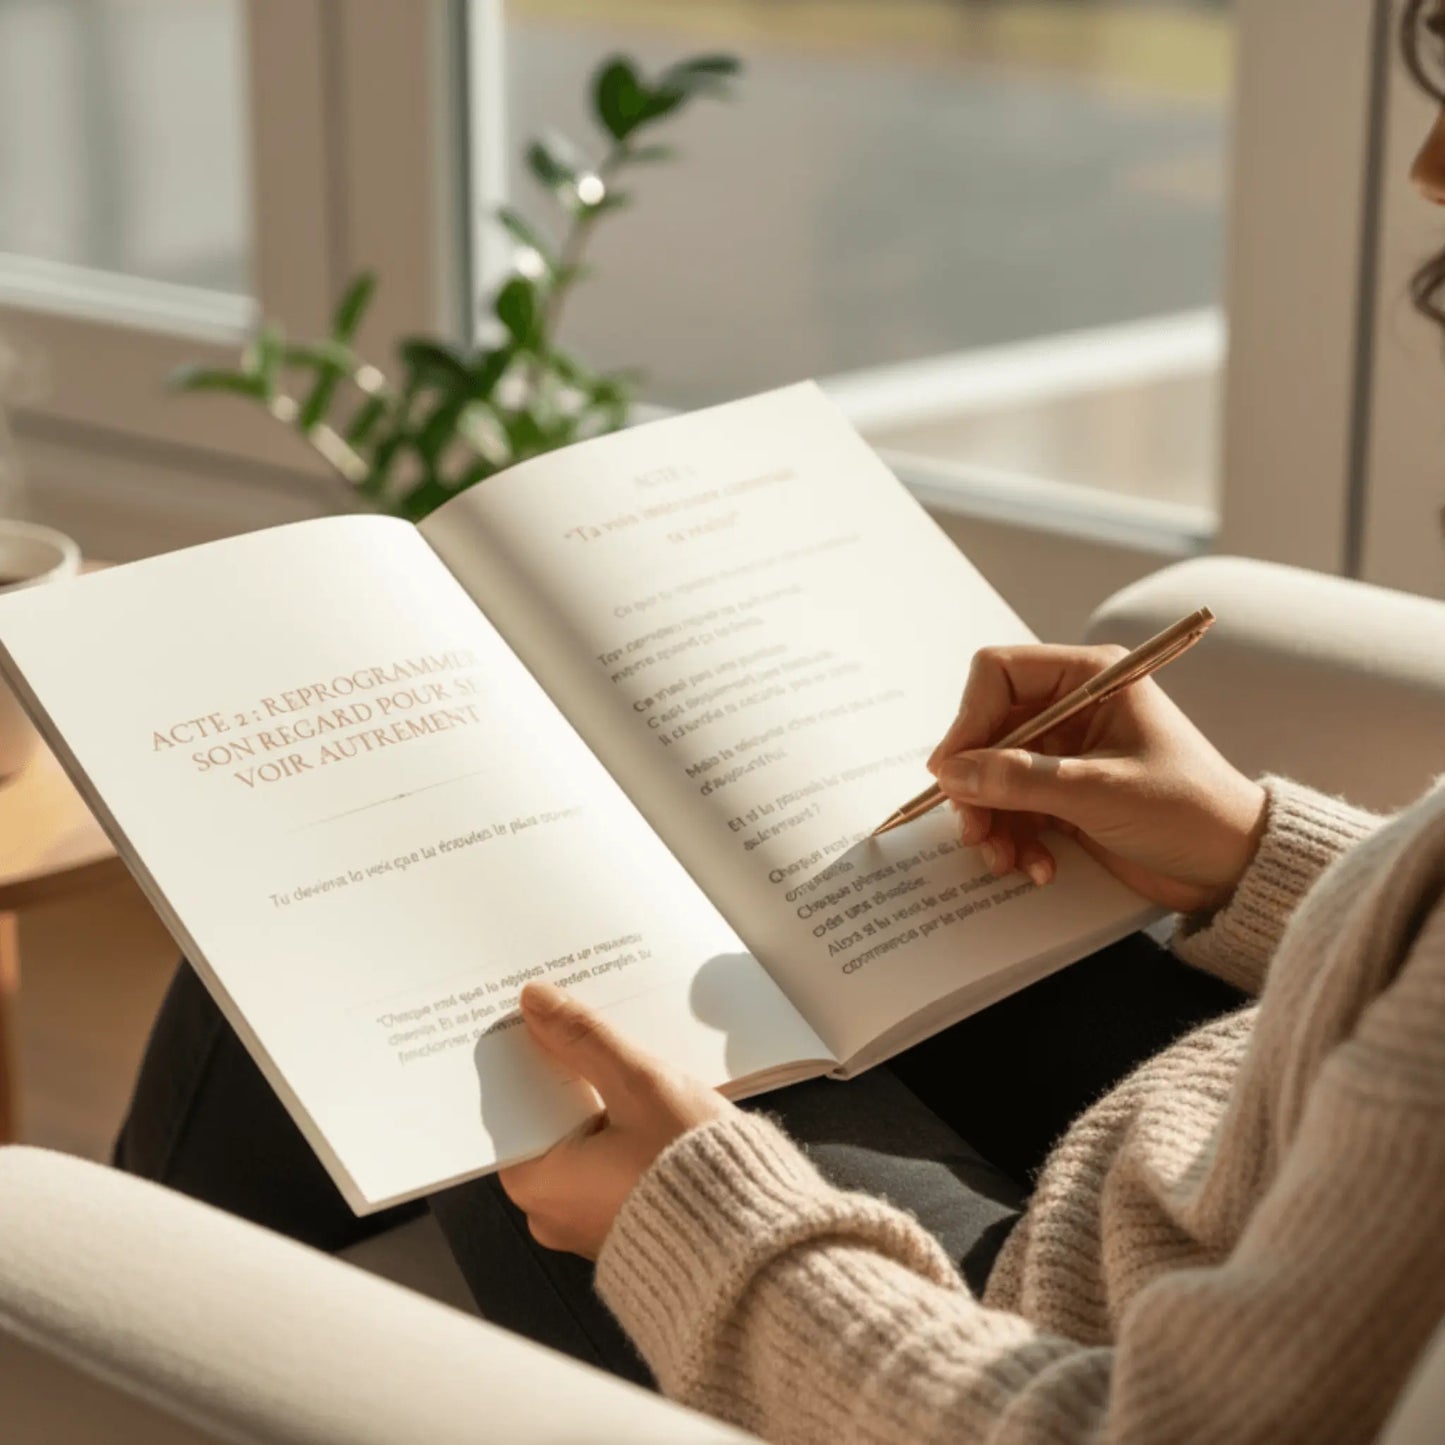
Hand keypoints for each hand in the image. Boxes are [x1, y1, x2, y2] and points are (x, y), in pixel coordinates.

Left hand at [498, 982, 735, 1258]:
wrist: (752, 1237)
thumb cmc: (691, 1170)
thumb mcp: (637, 1086)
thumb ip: (584, 1040)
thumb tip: (537, 1002)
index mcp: (536, 1185)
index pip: (512, 1107)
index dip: (527, 1058)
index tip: (539, 1022)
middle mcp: (550, 1213)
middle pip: (546, 1122)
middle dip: (568, 1077)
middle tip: (589, 1034)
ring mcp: (585, 1225)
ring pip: (578, 1142)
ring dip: (597, 1103)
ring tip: (626, 1067)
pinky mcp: (621, 1225)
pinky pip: (604, 1166)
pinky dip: (617, 1134)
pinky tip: (647, 1107)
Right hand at [927, 644, 1266, 913]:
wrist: (1234, 868)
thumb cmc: (1189, 811)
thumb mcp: (1098, 792)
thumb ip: (1019, 778)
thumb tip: (951, 771)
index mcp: (1091, 678)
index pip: (999, 674)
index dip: (969, 719)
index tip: (951, 770)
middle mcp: (1073, 708)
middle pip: (988, 731)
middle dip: (976, 784)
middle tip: (973, 829)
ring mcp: (1066, 754)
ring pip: (993, 776)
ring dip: (992, 822)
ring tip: (1005, 860)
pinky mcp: (1065, 796)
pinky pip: (1013, 810)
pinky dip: (1015, 841)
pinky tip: (1038, 867)